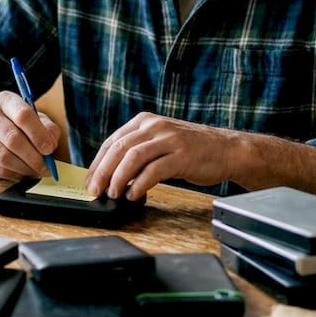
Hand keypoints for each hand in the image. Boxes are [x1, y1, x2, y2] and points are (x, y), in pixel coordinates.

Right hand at [0, 92, 60, 179]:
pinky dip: (12, 175)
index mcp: (5, 100)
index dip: (38, 135)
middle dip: (33, 157)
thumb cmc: (18, 125)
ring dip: (24, 168)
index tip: (49, 149)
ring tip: (35, 171)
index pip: (23, 115)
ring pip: (3, 157)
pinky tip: (21, 173)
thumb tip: (50, 145)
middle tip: (46, 168)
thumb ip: (48, 129)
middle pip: (12, 139)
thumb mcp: (36, 120)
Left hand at [86, 112, 242, 199]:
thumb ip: (138, 151)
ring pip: (133, 157)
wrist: (226, 149)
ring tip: (113, 194)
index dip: (97, 163)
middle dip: (102, 172)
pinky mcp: (182, 155)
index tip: (89, 181)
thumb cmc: (192, 150)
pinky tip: (134, 195)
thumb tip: (110, 174)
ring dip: (118, 178)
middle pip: (119, 148)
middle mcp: (155, 126)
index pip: (112, 141)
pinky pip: (154, 171)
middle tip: (94, 191)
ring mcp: (169, 139)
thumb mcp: (160, 141)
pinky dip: (139, 184)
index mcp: (145, 121)